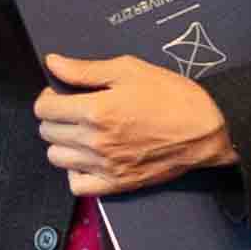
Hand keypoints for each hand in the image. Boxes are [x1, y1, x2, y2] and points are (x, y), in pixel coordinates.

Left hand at [33, 54, 235, 197]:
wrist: (205, 131)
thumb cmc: (172, 97)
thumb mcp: (129, 70)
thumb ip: (85, 69)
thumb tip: (53, 63)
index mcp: (96, 110)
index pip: (44, 108)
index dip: (49, 96)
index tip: (61, 92)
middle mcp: (95, 141)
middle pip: (47, 132)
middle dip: (54, 117)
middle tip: (73, 109)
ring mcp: (104, 165)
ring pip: (57, 158)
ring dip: (62, 142)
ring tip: (79, 132)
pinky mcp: (116, 184)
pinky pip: (77, 185)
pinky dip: (75, 172)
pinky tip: (86, 158)